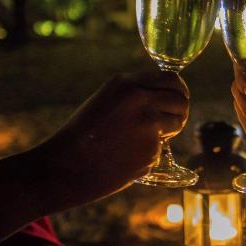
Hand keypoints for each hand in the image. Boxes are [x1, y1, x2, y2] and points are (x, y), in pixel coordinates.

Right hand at [36, 70, 188, 209]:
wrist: (65, 166)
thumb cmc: (82, 135)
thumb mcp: (106, 100)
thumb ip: (135, 94)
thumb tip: (166, 98)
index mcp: (126, 83)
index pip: (171, 79)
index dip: (179, 90)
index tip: (180, 98)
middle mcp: (141, 100)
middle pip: (181, 100)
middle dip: (180, 111)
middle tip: (173, 121)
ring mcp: (149, 125)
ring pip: (177, 124)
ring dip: (169, 132)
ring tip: (141, 140)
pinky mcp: (151, 150)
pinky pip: (161, 148)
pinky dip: (150, 154)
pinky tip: (126, 157)